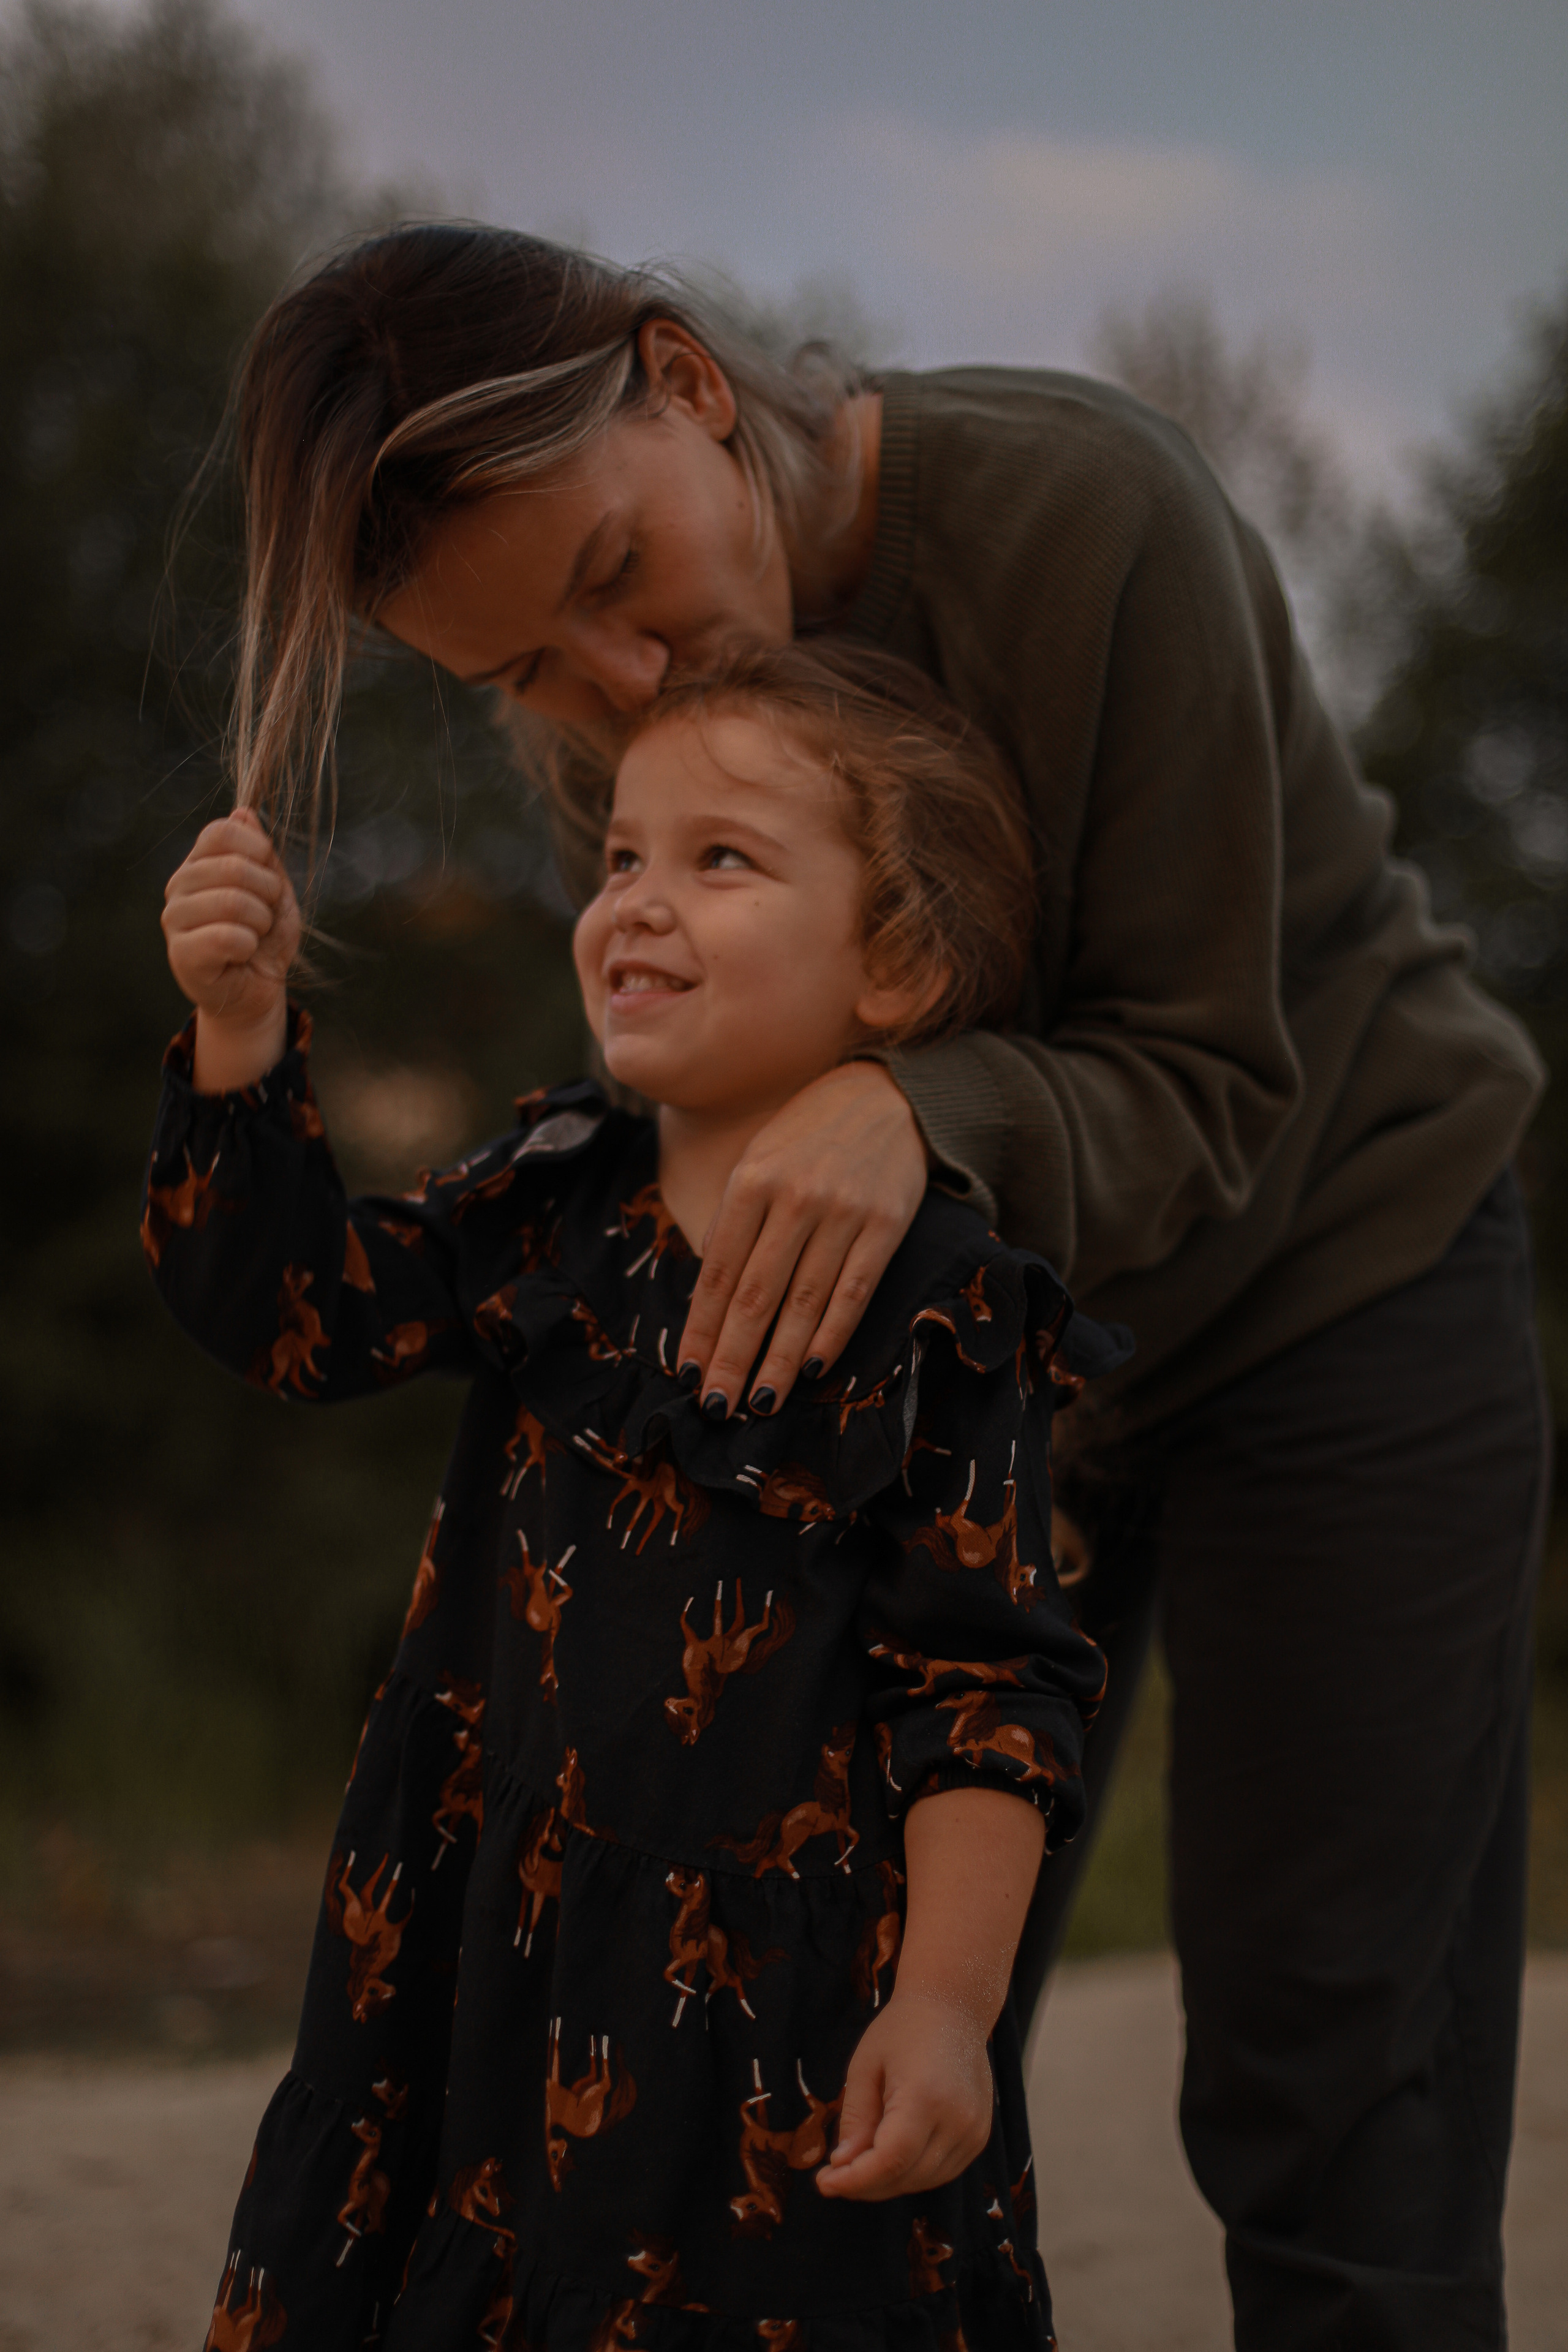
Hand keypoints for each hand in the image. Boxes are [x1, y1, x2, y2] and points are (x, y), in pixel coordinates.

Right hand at [161, 808, 299, 1089]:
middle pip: (233, 866)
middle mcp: (180, 886)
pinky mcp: (181, 954)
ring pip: (232, 901)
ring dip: (261, 922)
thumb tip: (244, 812)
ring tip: (255, 936)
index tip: (270, 877)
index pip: (222, 832)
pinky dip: (249, 946)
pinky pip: (226, 937)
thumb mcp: (275, 890)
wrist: (258, 989)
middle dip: (268, 893)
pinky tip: (242, 954)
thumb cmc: (265, 937)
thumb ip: (261, 853)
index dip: (259, 850)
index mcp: (200, 863)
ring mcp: (175, 919)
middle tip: (266, 915)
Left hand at [675, 1061, 927, 1415]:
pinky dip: (831, 1334)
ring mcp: (843, 1212)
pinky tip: (811, 1367)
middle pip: (755, 1295)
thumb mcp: (756, 1160)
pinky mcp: (886, 1225)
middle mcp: (795, 1197)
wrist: (886, 1094)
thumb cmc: (807, 1134)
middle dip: (732, 1357)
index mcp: (751, 1180)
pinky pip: (854, 1291)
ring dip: (778, 1359)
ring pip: (804, 1302)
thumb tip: (711, 1296)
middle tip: (716, 1407)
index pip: (718, 1271)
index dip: (702, 1328)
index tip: (688, 1372)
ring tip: (759, 1401)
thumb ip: (734, 1222)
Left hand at [816, 1991, 994, 2202]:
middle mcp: (958, 2120)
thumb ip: (855, 2118)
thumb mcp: (865, 2065)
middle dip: (865, 2185)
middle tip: (831, 2178)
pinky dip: (911, 2174)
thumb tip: (843, 2164)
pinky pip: (940, 2172)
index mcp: (926, 2096)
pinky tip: (889, 2159)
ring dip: (887, 2183)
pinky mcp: (979, 2137)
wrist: (953, 2008)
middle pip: (906, 2176)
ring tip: (857, 2166)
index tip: (824, 2183)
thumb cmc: (903, 2029)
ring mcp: (974, 2131)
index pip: (890, 2159)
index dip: (856, 2180)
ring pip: (924, 2181)